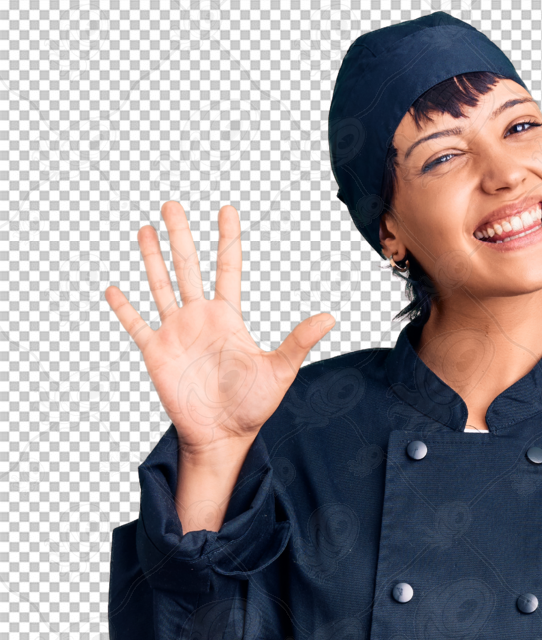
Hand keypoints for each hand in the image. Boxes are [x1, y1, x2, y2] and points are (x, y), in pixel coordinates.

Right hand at [105, 201, 335, 455]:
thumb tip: (331, 318)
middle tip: (172, 204)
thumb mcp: (279, 370)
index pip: (227, 268)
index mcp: (228, 317)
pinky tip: (113, 289)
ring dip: (152, 259)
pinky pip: (136, 325)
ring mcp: (176, 333)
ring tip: (146, 229)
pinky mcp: (157, 353)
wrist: (224, 435)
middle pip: (187, 267)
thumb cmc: (253, 406)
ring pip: (161, 286)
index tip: (227, 209)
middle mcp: (200, 318)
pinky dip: (124, 308)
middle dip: (180, 235)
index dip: (227, 239)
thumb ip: (298, 341)